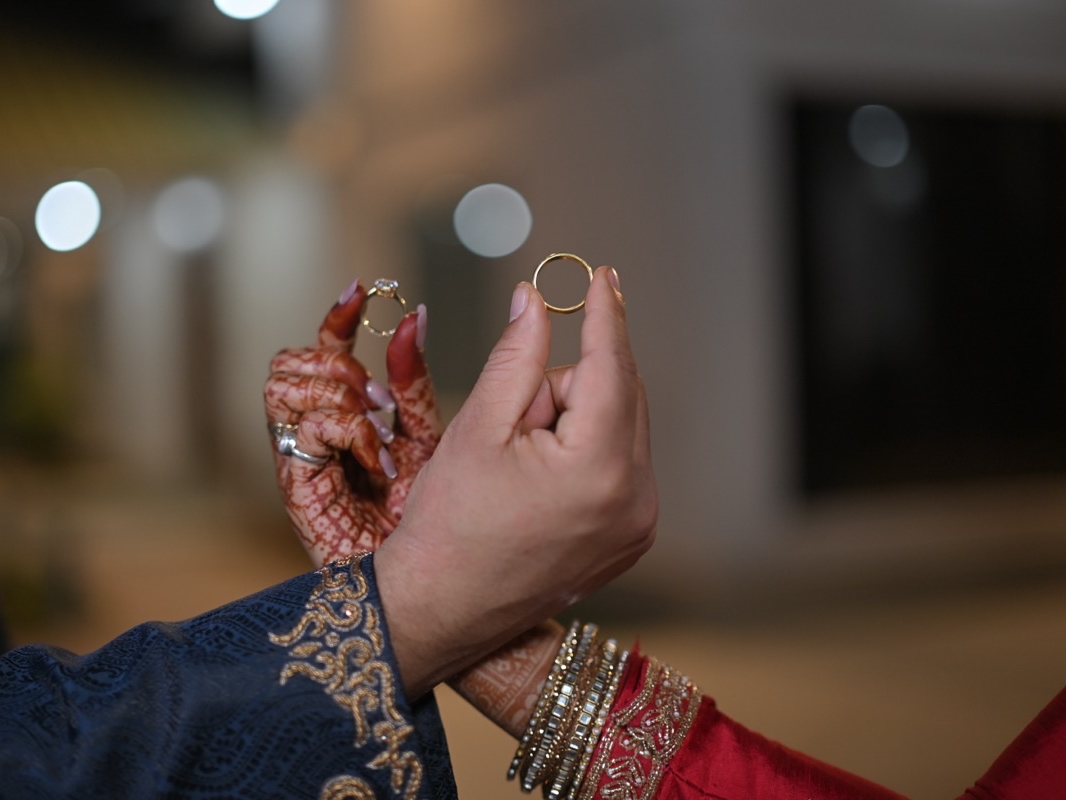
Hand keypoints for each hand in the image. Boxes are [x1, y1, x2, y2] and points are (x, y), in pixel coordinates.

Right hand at [263, 280, 441, 562]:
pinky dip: (345, 431)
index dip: (339, 314)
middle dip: (338, 364)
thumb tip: (414, 317)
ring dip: (337, 396)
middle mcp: (316, 432)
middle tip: (379, 399)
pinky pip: (303, 422)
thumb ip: (412, 383)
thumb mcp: (430, 436)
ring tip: (377, 432)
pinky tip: (377, 460)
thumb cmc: (438, 520)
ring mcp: (301, 457)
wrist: (431, 586)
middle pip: (296, 360)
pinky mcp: (295, 482)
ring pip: (285, 382)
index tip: (363, 288)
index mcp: (349, 417)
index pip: (327, 349)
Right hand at [375, 267, 656, 696]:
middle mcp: (635, 500)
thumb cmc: (448, 523)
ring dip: (575, 422)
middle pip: (619, 395)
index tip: (601, 275)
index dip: (603, 315)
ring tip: (518, 465)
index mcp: (598, 469)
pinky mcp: (632, 539)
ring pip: (620, 428)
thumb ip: (516, 356)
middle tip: (513, 422)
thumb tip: (535, 298)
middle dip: (566, 388)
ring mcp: (638, 525)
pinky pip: (621, 465)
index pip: (611, 367)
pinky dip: (586, 453)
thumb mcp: (478, 427)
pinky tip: (539, 484)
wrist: (442, 609)